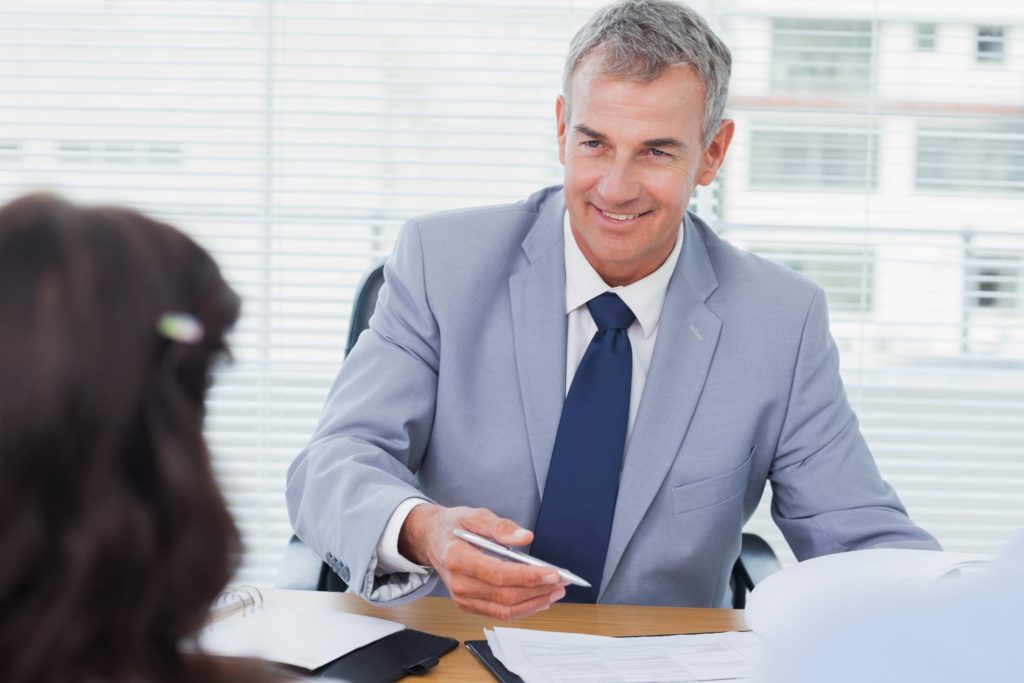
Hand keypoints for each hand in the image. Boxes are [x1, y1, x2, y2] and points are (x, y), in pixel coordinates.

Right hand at [399, 504, 565, 619]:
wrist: (431, 539)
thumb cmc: (453, 526)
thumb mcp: (475, 515)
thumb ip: (500, 526)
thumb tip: (525, 537)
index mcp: (457, 558)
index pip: (498, 574)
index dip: (528, 576)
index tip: (553, 573)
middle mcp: (458, 583)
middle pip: (504, 596)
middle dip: (537, 590)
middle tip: (561, 581)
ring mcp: (462, 598)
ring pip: (504, 610)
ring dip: (534, 603)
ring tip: (556, 592)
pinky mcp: (468, 605)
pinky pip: (499, 613)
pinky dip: (522, 609)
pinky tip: (539, 599)